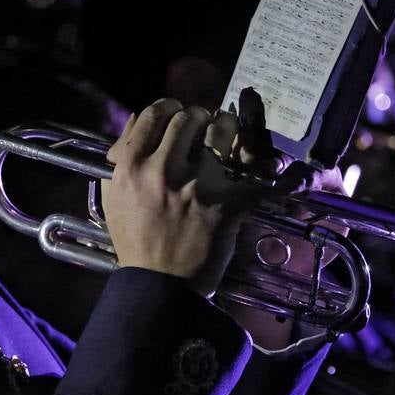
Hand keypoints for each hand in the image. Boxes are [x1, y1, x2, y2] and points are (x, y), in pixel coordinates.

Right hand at [102, 99, 263, 295]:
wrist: (159, 287)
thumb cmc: (136, 242)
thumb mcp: (113, 196)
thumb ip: (120, 155)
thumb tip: (136, 119)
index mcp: (131, 167)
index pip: (155, 113)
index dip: (170, 107)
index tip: (177, 114)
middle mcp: (162, 171)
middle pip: (190, 117)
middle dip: (200, 118)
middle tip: (203, 128)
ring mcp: (197, 187)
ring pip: (222, 132)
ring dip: (227, 130)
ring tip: (228, 140)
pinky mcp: (227, 205)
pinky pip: (257, 176)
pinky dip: (273, 175)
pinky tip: (282, 174)